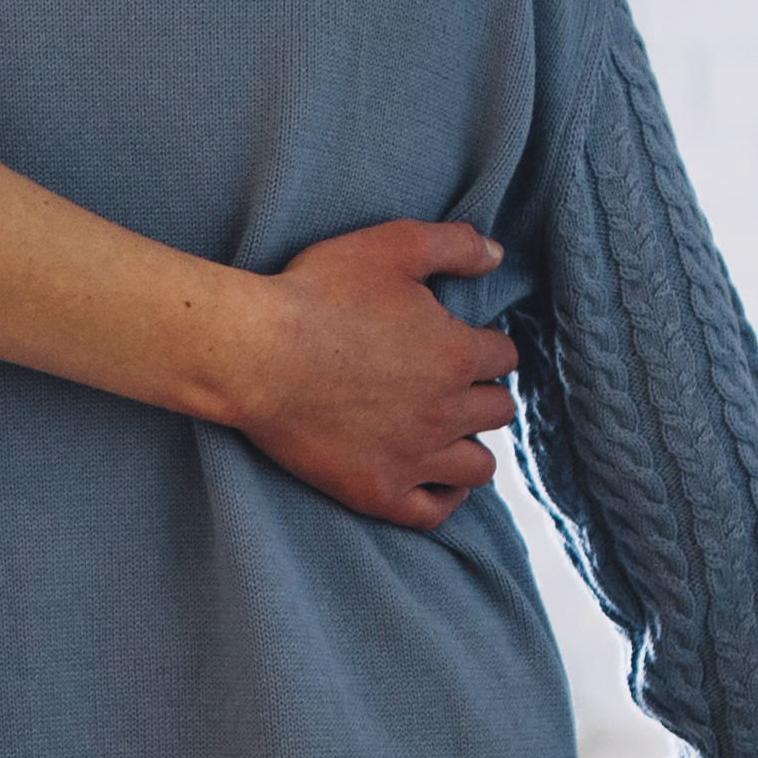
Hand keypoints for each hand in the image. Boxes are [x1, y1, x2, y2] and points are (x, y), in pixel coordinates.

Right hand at [215, 221, 516, 530]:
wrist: (253, 353)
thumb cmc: (317, 293)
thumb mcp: (392, 245)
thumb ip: (454, 245)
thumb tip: (497, 253)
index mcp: (457, 354)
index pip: (503, 356)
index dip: (482, 344)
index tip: (456, 341)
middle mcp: (447, 412)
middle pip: (498, 410)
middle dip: (480, 393)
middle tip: (446, 384)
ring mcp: (414, 458)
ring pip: (478, 466)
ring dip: (469, 445)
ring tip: (444, 431)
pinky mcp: (379, 491)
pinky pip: (435, 512)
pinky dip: (445, 496)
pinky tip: (434, 477)